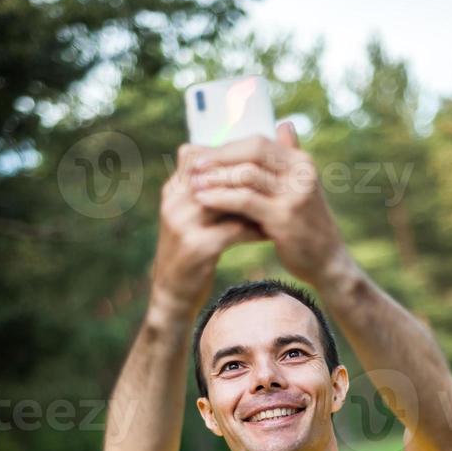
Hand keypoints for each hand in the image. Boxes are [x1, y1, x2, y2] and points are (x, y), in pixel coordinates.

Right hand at [150, 143, 265, 317]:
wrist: (172, 295)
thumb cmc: (191, 253)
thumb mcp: (194, 218)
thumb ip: (211, 193)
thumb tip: (244, 167)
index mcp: (174, 190)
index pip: (200, 155)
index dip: (231, 156)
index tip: (261, 162)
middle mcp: (174, 202)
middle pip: (216, 173)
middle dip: (248, 176)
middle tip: (277, 178)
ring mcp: (182, 224)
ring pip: (227, 198)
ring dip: (255, 201)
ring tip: (279, 203)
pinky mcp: (196, 248)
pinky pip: (234, 230)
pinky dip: (254, 230)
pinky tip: (270, 233)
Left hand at [185, 123, 344, 284]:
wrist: (326, 260)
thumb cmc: (306, 225)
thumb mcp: (301, 186)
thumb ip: (289, 158)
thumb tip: (283, 124)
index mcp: (302, 162)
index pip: (259, 142)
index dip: (228, 147)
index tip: (203, 154)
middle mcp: (301, 173)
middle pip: (253, 151)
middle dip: (219, 157)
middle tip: (194, 165)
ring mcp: (295, 195)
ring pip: (247, 175)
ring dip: (217, 177)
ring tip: (193, 182)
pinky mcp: (284, 218)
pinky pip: (245, 201)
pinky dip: (221, 198)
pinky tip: (204, 200)